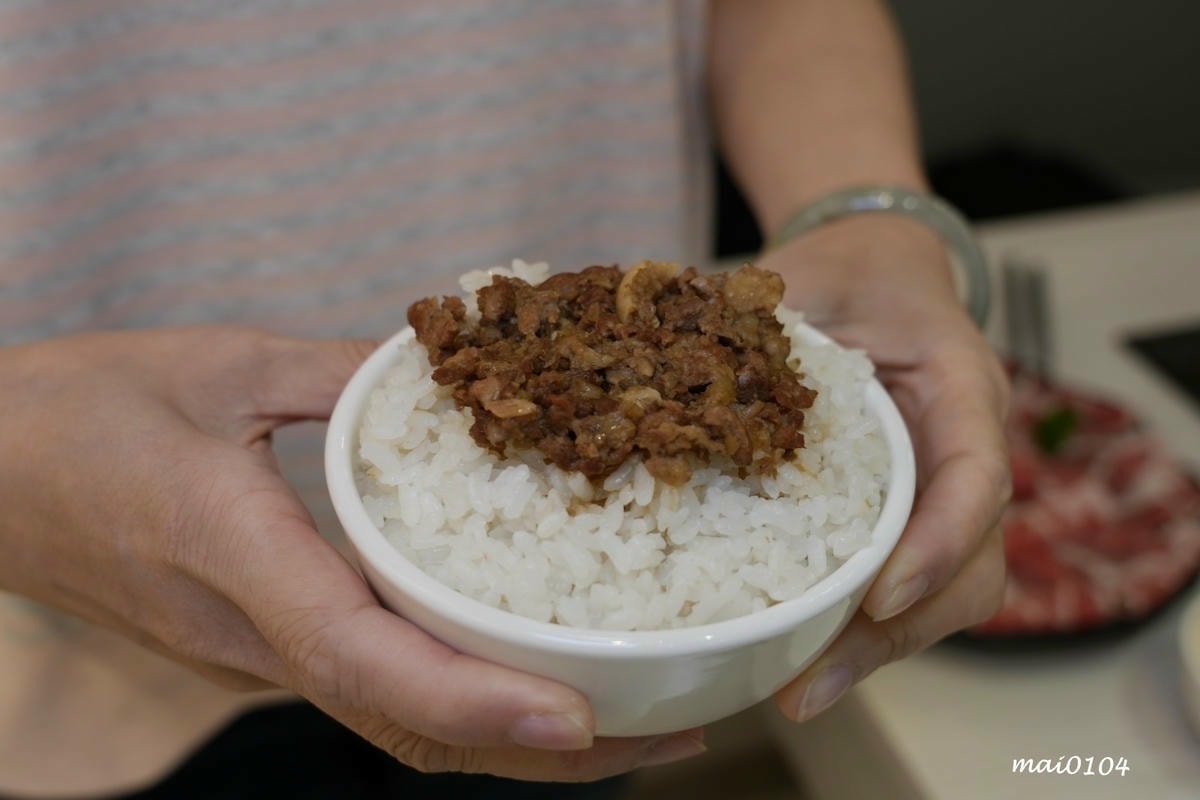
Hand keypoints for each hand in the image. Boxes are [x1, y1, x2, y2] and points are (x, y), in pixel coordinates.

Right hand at [0, 327, 703, 779]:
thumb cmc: (77, 411)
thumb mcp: (214, 361)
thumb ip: (339, 373)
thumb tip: (454, 376)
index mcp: (230, 549)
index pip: (358, 652)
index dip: (471, 700)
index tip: (576, 722)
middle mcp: (249, 631)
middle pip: (405, 723)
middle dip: (538, 751)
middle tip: (669, 734)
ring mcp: (252, 656)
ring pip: (396, 727)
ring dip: (512, 744)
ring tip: (631, 725)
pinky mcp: (259, 650)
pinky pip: (375, 695)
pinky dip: (462, 708)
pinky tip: (527, 686)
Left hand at [757, 215, 1010, 719]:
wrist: (876, 274)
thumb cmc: (850, 274)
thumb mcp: (807, 281)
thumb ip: (758, 326)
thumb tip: (663, 375)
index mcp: (959, 386)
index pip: (974, 476)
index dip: (938, 543)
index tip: (878, 596)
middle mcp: (964, 452)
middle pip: (973, 566)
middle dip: (899, 632)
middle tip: (812, 681)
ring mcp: (943, 494)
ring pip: (947, 594)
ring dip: (878, 651)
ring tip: (799, 691)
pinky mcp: (907, 517)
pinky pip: (902, 584)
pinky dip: (858, 630)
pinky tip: (796, 661)